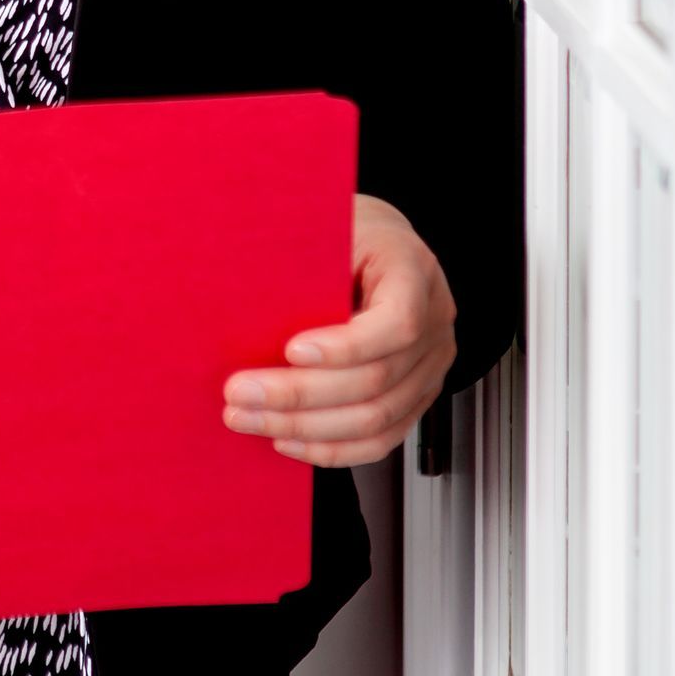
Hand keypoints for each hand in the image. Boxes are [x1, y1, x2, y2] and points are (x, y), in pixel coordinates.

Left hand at [222, 194, 456, 465]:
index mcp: (414, 270)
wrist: (379, 245)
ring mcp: (430, 364)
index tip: (290, 350)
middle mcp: (435, 321)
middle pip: (377, 379)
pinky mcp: (417, 396)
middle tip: (240, 393)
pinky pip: (380, 439)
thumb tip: (240, 296)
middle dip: (299, 395)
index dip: (345, 346)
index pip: (397, 321)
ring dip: (304, 428)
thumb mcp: (326, 227)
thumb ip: (302, 260)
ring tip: (251, 419)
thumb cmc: (349, 232)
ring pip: (376, 418)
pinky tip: (288, 439)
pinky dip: (331, 448)